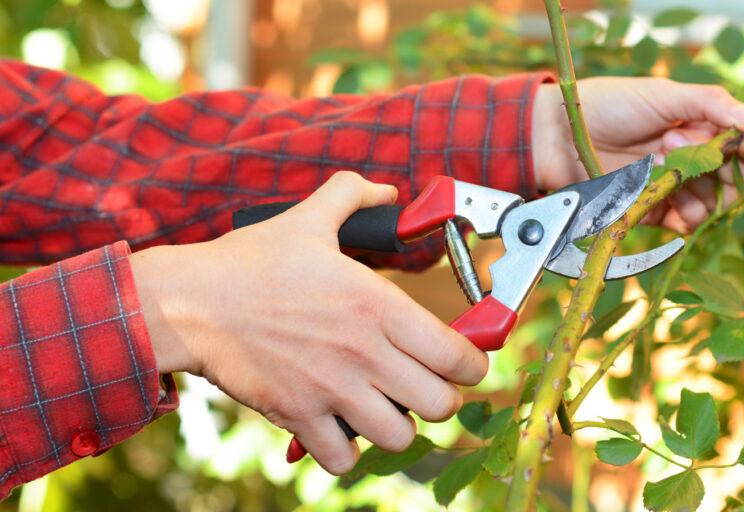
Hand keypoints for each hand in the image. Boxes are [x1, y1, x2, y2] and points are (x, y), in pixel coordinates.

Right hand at [131, 172, 487, 474]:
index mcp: (378, 305)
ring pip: (399, 437)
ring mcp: (332, 389)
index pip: (458, 356)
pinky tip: (342, 428)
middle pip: (440, 404)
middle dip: (440, 399)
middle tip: (424, 386)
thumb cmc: (250, 262)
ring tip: (385, 409)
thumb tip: (387, 191)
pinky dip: (348, 452)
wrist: (190, 303)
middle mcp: (365, 352)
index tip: (464, 363)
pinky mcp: (298, 417)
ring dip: (398, 427)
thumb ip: (353, 195)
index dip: (472, 365)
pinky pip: (344, 460)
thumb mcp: (309, 218)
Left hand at [531, 77, 743, 232]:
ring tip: (662, 162)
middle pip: (735, 179)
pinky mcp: (654, 210)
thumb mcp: (665, 95)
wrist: (561, 135)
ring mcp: (675, 187)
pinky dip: (685, 216)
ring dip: (698, 188)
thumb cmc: (611, 105)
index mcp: (702, 126)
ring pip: (712, 204)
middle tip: (683, 146)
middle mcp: (694, 158)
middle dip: (722, 168)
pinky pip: (685, 223)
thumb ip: (712, 104)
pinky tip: (668, 198)